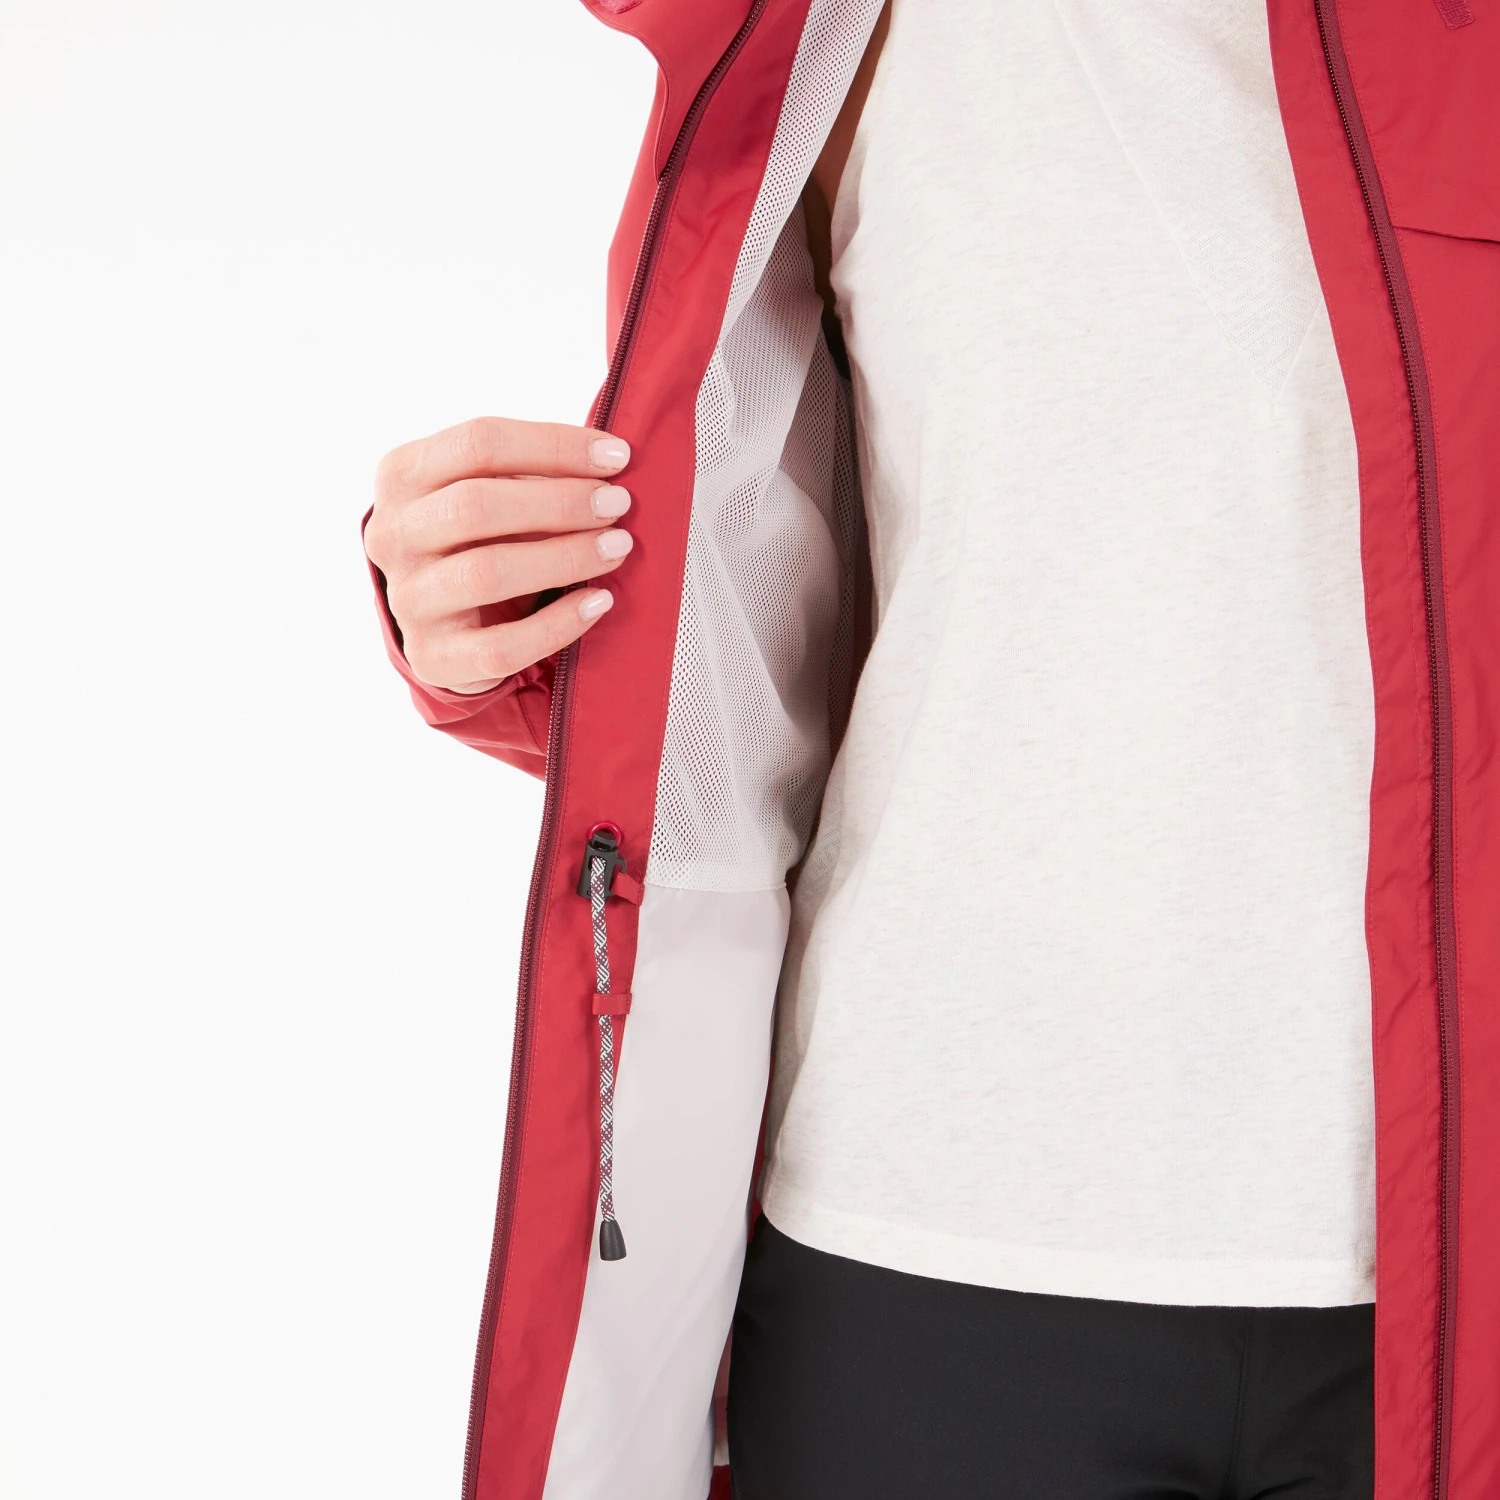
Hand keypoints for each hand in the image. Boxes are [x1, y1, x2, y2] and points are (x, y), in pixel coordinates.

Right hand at [365, 416, 633, 693]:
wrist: (446, 620)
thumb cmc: (480, 539)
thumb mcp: (491, 492)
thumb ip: (532, 472)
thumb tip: (608, 462)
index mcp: (402, 476)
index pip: (477, 443)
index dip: (554, 446)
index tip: (617, 456)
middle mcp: (392, 536)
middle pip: (476, 505)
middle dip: (561, 501)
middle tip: (617, 505)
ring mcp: (409, 600)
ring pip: (486, 573)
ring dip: (565, 557)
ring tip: (617, 547)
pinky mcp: (434, 656)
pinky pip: (501, 646)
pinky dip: (558, 624)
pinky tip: (599, 602)